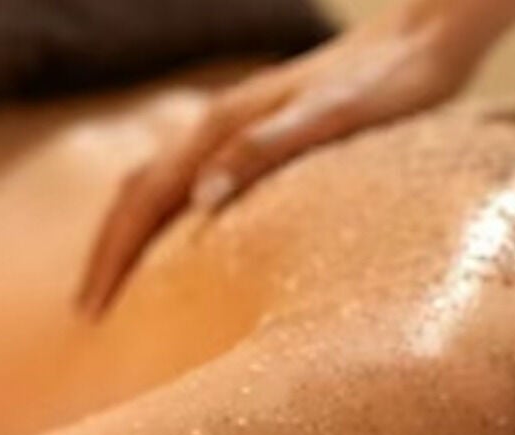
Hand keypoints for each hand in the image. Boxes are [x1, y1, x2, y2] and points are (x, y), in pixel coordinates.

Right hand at [77, 1, 487, 316]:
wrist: (426, 39)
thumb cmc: (388, 84)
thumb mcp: (333, 118)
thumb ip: (267, 150)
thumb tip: (202, 199)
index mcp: (223, 125)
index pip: (145, 197)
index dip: (114, 254)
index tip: (92, 310)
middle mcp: (220, 122)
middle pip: (140, 192)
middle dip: (108, 252)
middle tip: (88, 314)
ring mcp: (240, 125)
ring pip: (163, 184)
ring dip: (133, 235)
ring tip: (121, 289)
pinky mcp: (266, 133)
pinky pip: (195, 180)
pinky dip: (172, 218)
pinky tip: (188, 247)